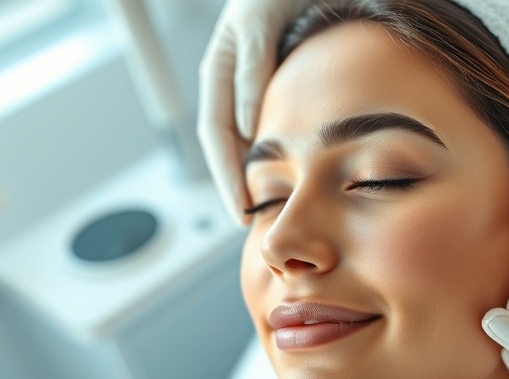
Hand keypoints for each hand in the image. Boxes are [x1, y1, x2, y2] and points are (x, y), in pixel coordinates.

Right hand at [198, 0, 313, 225]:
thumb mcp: (259, 26)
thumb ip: (250, 70)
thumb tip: (245, 126)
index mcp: (219, 73)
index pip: (216, 136)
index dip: (225, 176)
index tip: (240, 209)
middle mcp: (232, 83)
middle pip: (229, 145)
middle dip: (236, 185)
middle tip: (249, 223)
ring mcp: (253, 86)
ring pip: (250, 139)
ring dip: (255, 173)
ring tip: (268, 206)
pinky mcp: (279, 85)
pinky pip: (273, 126)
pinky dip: (278, 152)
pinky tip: (292, 169)